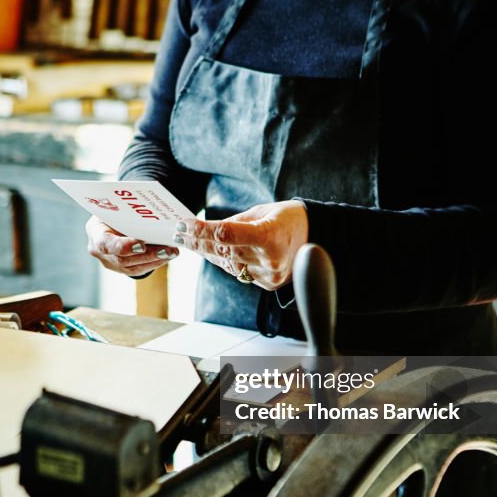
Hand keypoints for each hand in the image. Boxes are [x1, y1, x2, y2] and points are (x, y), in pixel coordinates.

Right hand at [86, 216, 179, 276]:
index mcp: (95, 232)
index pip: (105, 244)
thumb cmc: (114, 210)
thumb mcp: (115, 206)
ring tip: (172, 252)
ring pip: (133, 267)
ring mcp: (110, 262)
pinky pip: (138, 269)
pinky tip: (168, 256)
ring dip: (155, 260)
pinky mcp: (121, 269)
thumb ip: (127, 211)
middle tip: (166, 250)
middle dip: (147, 255)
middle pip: (123, 259)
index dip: (123, 246)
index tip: (142, 245)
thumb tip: (150, 211)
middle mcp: (99, 251)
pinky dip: (155, 262)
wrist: (110, 220)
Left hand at [172, 201, 308, 289]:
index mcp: (271, 237)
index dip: (201, 230)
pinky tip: (208, 251)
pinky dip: (222, 260)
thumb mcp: (262, 212)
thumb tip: (207, 230)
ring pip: (226, 263)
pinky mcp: (267, 284)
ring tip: (187, 240)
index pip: (226, 234)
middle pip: (223, 250)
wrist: (319, 238)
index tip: (183, 224)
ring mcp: (268, 276)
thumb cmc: (289, 219)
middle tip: (178, 233)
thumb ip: (234, 223)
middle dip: (198, 241)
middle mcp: (270, 261)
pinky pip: (237, 271)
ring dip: (205, 252)